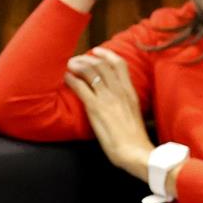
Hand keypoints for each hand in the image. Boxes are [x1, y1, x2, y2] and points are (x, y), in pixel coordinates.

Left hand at [64, 47, 154, 181]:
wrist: (136, 152)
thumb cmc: (135, 138)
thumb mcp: (134, 113)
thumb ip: (126, 101)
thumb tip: (117, 98)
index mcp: (130, 92)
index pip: (119, 64)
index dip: (107, 54)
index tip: (97, 51)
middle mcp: (119, 91)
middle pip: (102, 64)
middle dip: (87, 58)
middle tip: (77, 59)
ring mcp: (107, 98)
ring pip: (91, 71)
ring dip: (78, 65)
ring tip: (70, 65)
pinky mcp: (96, 108)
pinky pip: (81, 87)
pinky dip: (71, 79)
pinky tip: (66, 78)